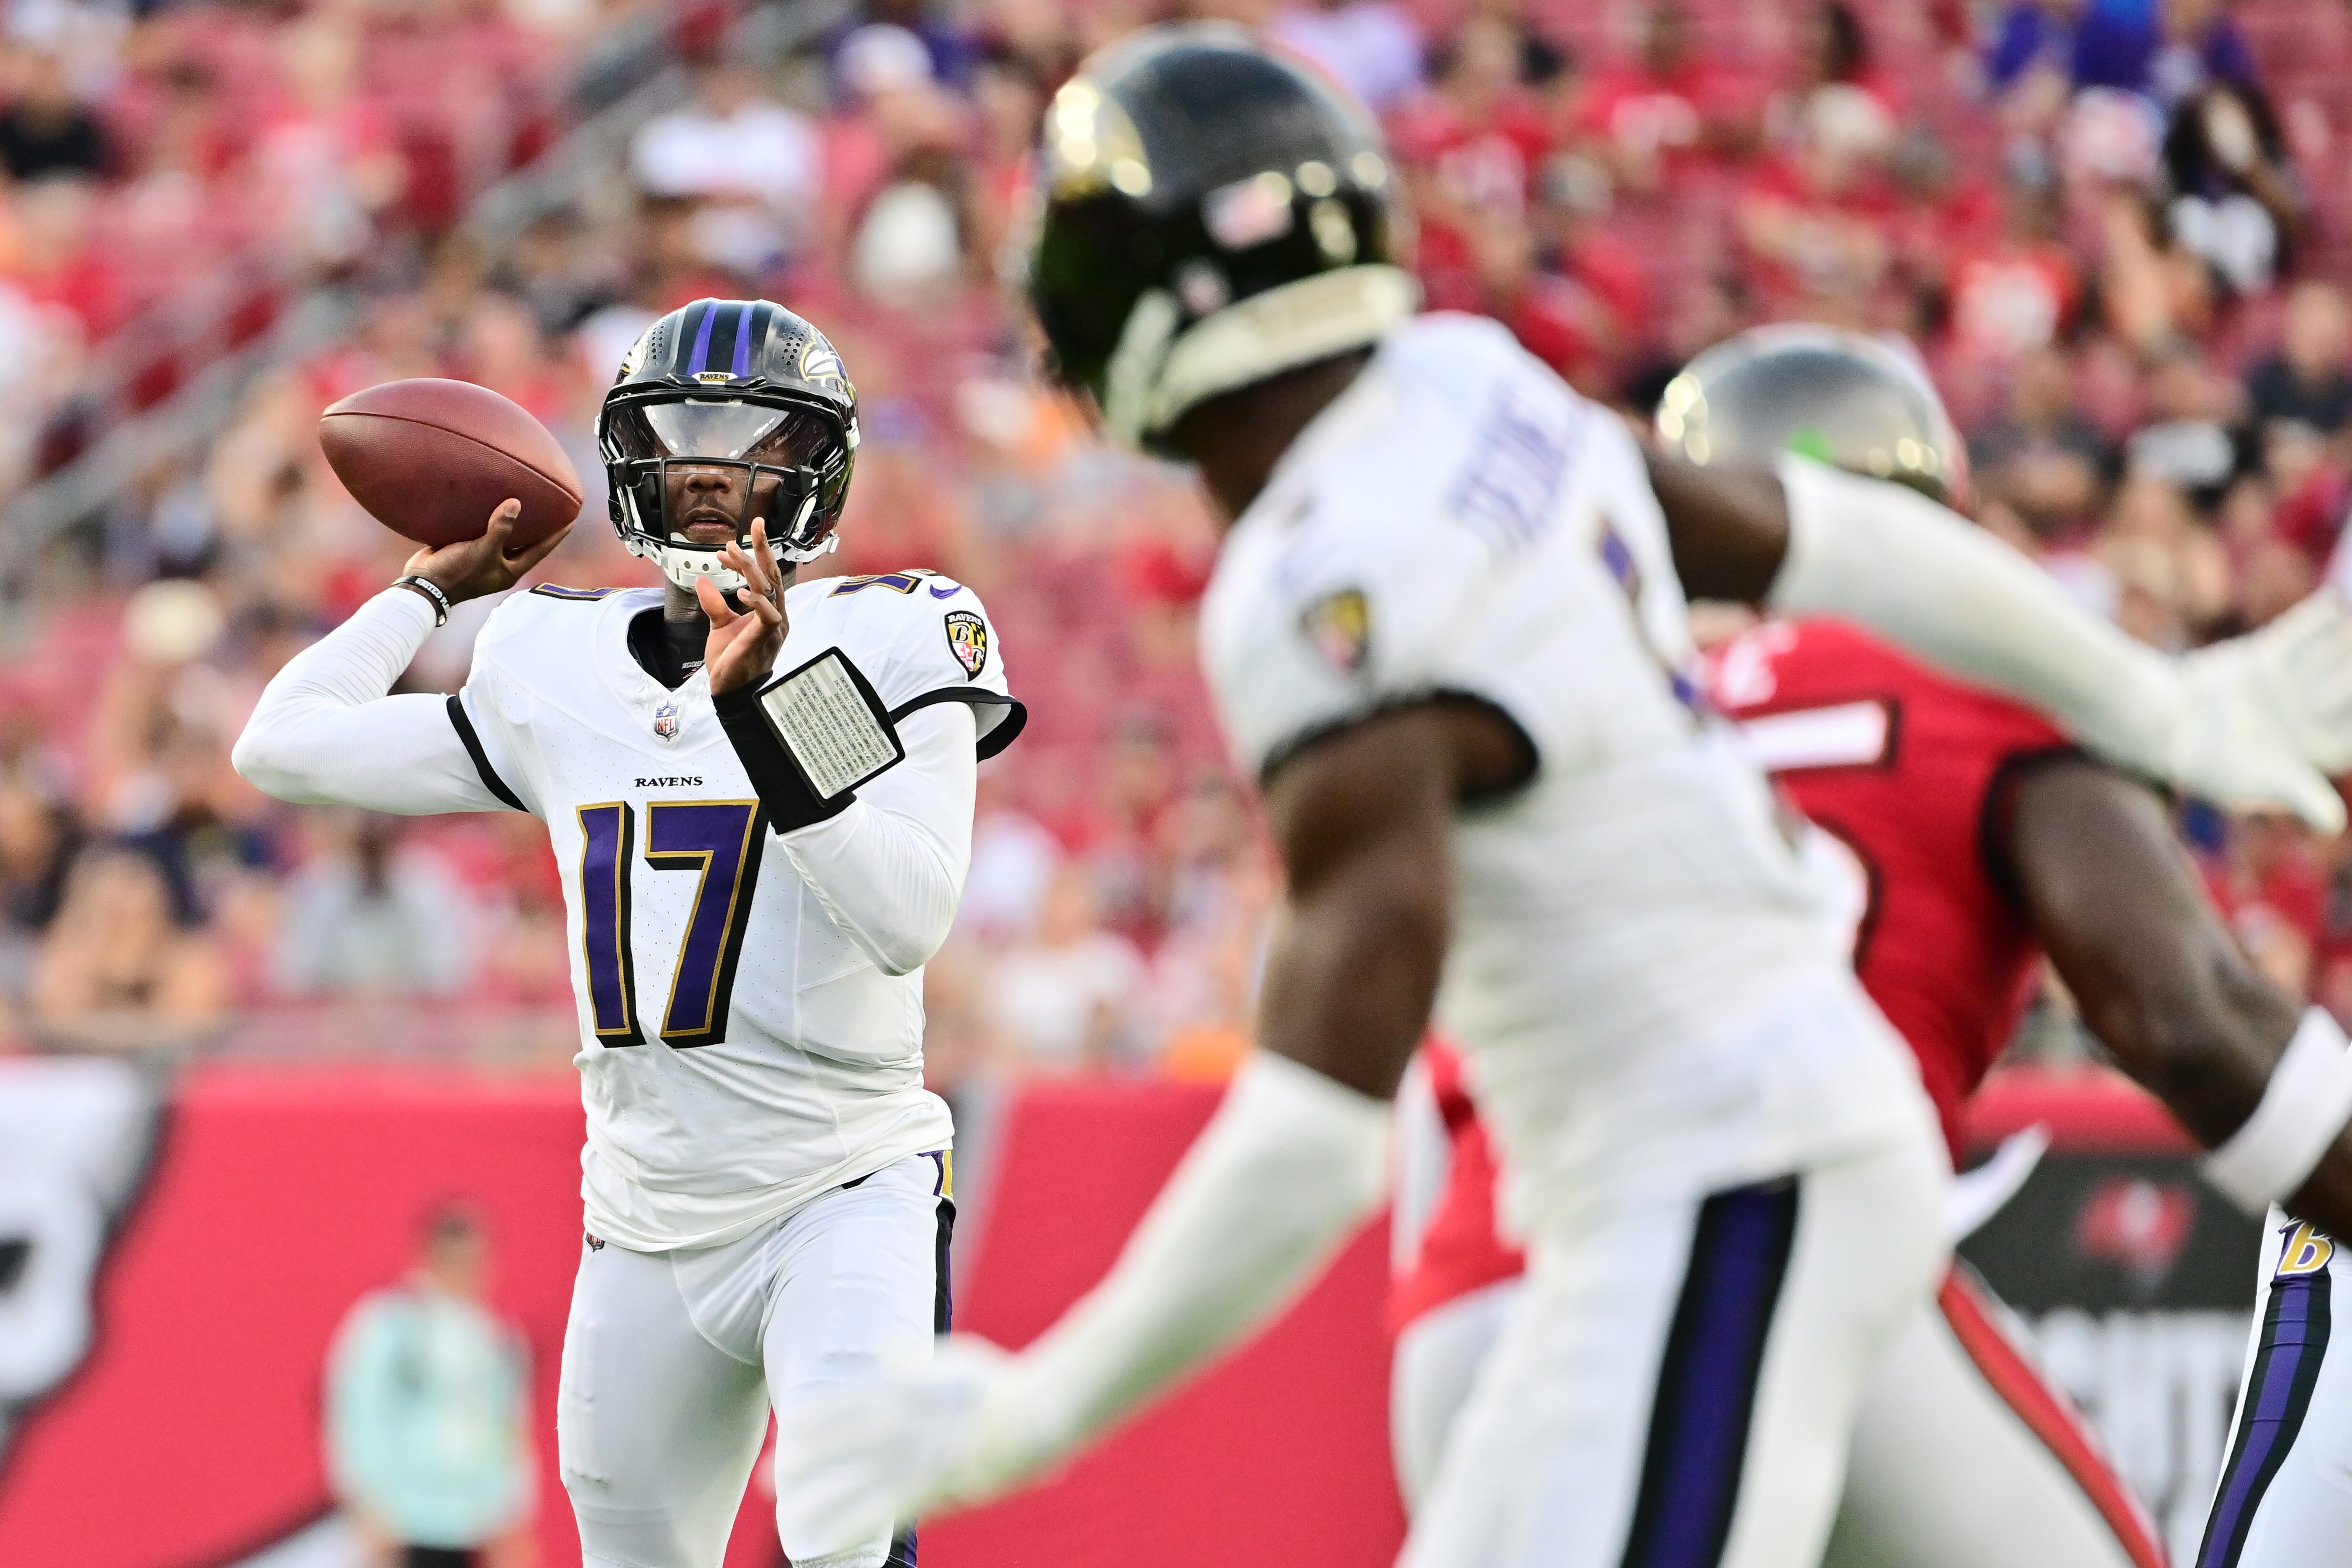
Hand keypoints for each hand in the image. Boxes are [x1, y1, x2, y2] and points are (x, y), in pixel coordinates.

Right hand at [404, 500, 571, 604]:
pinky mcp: (466, 548)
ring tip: (523, 499)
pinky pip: (483, 530)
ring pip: (503, 535)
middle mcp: (500, 564)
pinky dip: (489, 518)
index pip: (541, 550)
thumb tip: (516, 504)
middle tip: (552, 506)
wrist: (424, 583)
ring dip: (512, 520)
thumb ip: (500, 529)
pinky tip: (490, 502)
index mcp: (510, 570)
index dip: (557, 535)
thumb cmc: (457, 572)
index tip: (572, 519)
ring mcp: (483, 557)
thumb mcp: (483, 551)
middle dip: (538, 526)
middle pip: (525, 542)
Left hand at [695, 516, 788, 694]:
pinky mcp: (764, 639)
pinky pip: (767, 615)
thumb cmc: (731, 660)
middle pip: (773, 575)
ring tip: (732, 553)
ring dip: (751, 569)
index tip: (737, 539)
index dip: (756, 554)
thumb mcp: (719, 625)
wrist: (730, 690)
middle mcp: (777, 616)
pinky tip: (741, 592)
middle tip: (756, 524)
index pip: (766, 576)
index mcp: (770, 611)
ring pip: (769, 589)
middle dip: (764, 548)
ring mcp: (774, 628)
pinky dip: (756, 601)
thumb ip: (714, 603)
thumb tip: (703, 580)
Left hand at [773, 1337, 1064, 1556]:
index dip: (814, 1419)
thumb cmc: (997, 1385)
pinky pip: (889, 1509)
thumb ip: (915, 1362)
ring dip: (823, 1497)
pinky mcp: (938, 1483)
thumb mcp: (953, 1360)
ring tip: (792, 1513)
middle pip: (844, 1442)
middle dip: (805, 1461)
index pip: (847, 1402)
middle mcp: (906, 1419)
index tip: (786, 1431)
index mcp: (908, 1388)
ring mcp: (920, 1452)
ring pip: (859, 1478)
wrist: (1042, 1409)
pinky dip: (856, 1524)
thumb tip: (887, 1350)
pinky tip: (830, 1538)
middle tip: (766, 1479)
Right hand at [2175, 590, 2351, 830]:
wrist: (2159, 727)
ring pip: (2327, 661)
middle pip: (2347, 691)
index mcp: (2313, 750)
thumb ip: (2300, 795)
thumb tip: (2334, 826)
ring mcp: (2286, 688)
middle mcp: (2305, 717)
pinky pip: (2295, 638)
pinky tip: (2334, 605)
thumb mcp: (2258, 781)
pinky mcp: (2262, 662)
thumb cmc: (2209, 763)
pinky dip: (2314, 622)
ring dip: (2344, 644)